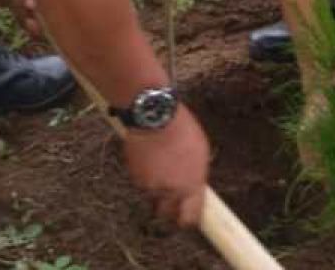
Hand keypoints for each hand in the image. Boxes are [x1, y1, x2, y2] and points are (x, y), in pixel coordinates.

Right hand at [123, 105, 209, 226]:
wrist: (154, 116)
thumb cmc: (183, 129)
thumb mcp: (200, 152)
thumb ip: (196, 175)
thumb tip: (193, 185)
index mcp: (190, 186)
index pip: (189, 217)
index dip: (187, 219)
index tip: (187, 216)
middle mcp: (170, 191)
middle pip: (166, 213)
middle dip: (168, 207)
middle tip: (170, 195)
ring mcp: (150, 185)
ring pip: (152, 195)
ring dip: (155, 187)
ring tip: (159, 165)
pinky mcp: (134, 176)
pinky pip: (140, 182)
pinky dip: (144, 174)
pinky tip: (149, 157)